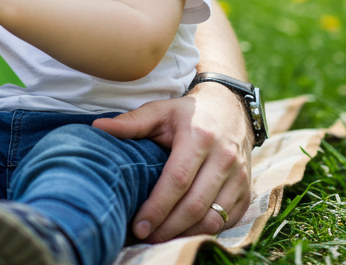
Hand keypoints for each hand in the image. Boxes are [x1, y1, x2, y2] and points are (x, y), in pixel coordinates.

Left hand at [91, 84, 252, 242]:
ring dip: (186, 233)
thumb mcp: (160, 111)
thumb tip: (97, 128)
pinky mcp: (247, 189)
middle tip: (144, 237)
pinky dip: (206, 231)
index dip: (157, 207)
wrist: (231, 108)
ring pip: (214, 217)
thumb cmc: (187, 113)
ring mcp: (240, 176)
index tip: (137, 225)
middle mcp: (224, 158)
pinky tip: (184, 232)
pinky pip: (229, 219)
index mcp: (199, 138)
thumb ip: (130, 123)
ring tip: (161, 237)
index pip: (177, 181)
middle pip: (195, 205)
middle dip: (168, 227)